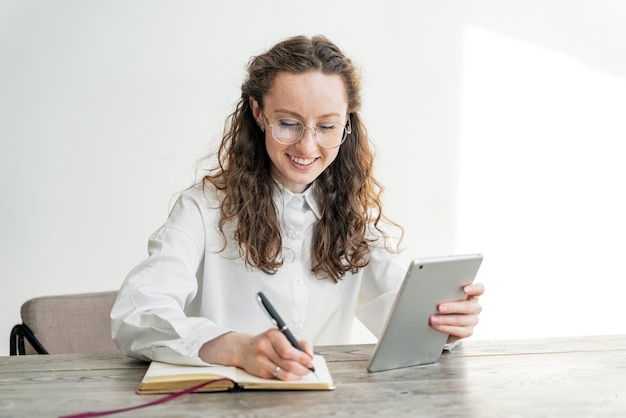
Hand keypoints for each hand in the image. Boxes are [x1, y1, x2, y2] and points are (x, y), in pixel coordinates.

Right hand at [199, 329, 313, 380]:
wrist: (244, 348)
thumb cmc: (268, 342)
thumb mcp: (282, 336)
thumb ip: (298, 343)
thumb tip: (310, 354)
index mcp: (272, 335)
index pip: (288, 350)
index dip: (302, 358)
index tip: (310, 361)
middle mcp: (264, 347)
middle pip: (288, 363)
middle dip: (302, 368)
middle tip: (309, 369)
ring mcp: (260, 361)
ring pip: (283, 374)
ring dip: (297, 375)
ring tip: (302, 372)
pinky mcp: (259, 372)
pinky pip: (278, 377)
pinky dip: (288, 377)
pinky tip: (292, 374)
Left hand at [429, 283, 483, 342]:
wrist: (445, 324)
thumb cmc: (446, 304)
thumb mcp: (447, 297)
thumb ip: (446, 293)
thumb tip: (434, 292)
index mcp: (472, 295)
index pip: (479, 289)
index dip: (474, 289)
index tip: (465, 289)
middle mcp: (475, 307)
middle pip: (468, 307)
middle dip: (452, 307)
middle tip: (439, 308)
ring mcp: (473, 320)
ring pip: (461, 320)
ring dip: (444, 319)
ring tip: (433, 319)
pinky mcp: (468, 331)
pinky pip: (457, 330)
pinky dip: (445, 328)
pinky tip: (436, 326)